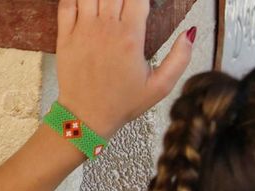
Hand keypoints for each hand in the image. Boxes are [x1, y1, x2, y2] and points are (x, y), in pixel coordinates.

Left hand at [55, 0, 195, 135]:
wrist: (87, 116)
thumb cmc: (124, 102)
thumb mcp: (161, 86)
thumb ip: (180, 58)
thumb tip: (190, 33)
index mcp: (130, 38)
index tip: (146, 4)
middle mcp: (105, 29)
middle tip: (128, 6)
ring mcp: (82, 29)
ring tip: (111, 4)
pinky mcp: (65, 34)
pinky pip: (67, 2)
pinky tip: (88, 3)